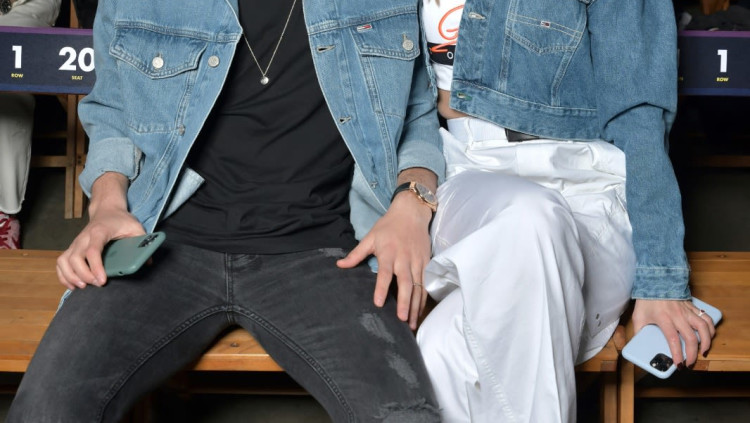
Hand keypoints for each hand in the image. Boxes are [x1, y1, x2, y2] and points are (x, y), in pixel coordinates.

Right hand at [56, 208, 143, 289]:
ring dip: (70, 276)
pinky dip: (63, 275)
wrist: (106, 209)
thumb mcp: (136, 227)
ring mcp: (76, 243)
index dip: (96, 267)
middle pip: (75, 258)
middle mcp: (84, 237)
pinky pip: (61, 263)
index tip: (102, 280)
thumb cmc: (121, 219)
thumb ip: (143, 242)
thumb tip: (148, 262)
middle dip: (83, 275)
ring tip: (83, 286)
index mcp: (99, 232)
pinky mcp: (72, 248)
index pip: (93, 251)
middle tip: (96, 284)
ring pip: (64, 261)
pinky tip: (72, 284)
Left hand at [337, 191, 432, 329]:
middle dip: (404, 301)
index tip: (378, 303)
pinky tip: (419, 312)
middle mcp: (404, 258)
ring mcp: (418, 261)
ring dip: (415, 305)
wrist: (412, 212)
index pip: (385, 272)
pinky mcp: (426, 262)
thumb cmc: (388, 226)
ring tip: (411, 323)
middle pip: (406, 282)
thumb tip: (339, 265)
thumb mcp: (370, 237)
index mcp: (389, 252)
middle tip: (400, 319)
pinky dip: (423, 298)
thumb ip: (356, 254)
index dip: (381, 288)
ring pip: (418, 286)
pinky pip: (425, 284)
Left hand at [632, 299, 716, 368]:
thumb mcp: (638, 317)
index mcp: (664, 319)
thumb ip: (639, 331)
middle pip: (691, 337)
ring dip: (706, 341)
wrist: (655, 281)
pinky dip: (711, 328)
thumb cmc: (646, 301)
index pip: (673, 340)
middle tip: (691, 363)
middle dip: (693, 353)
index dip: (677, 354)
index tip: (679, 364)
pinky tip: (709, 336)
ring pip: (703, 327)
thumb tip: (637, 345)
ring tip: (704, 351)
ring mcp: (687, 311)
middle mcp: (678, 316)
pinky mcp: (692, 307)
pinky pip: (706, 318)